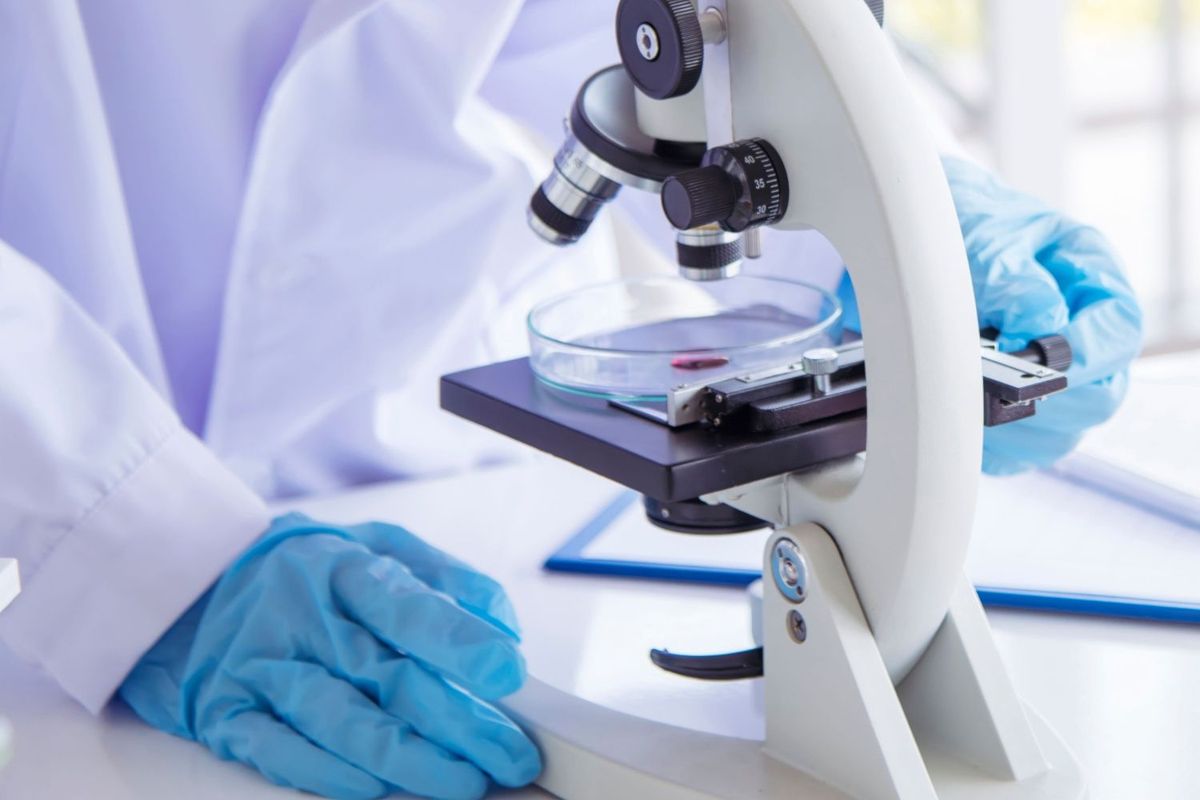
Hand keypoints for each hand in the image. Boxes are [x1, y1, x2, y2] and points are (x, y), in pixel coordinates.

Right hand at [119, 514, 540, 799]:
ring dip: (407, 757)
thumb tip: (502, 625)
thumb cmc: (304, 570)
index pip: (407, 607)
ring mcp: (261, 666)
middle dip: (458, 721)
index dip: (460, 641)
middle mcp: (302, 617)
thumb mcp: (375, 545)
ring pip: (339, 718)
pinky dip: (326, 772)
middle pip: (387, 675)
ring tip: (463, 780)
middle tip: (510, 752)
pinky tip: (373, 787)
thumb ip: (442, 577)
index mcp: (342, 568)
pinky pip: (276, 749)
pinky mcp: (226, 711)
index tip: (508, 671)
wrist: (189, 582)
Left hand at [837, 156, 1141, 473]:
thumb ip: (1014, 281)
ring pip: (1058, 436)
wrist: (921, 242)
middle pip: (1098, 399)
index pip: (1118, 334)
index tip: (1033, 362)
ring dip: (1011, 427)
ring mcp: (1053, 381)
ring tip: (962, 396)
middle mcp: (1082, 338)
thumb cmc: (965, 227)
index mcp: (1092, 284)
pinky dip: (984, 447)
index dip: (1083, 357)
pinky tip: (953, 418)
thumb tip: (1038, 327)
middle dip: (1044, 398)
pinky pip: (1014, 453)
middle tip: (986, 381)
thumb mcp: (988, 237)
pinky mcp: (1015, 412)